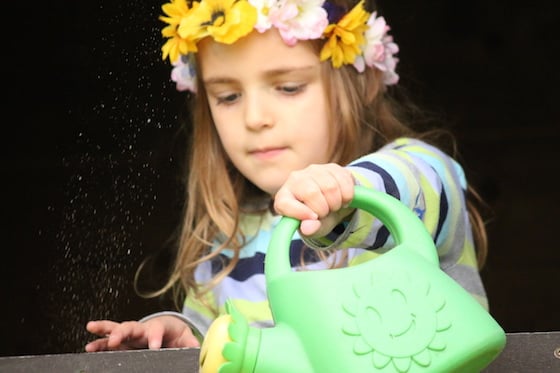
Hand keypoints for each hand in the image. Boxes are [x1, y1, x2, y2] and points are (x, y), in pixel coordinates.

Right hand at [85, 315, 199, 351]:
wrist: (168, 329)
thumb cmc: (175, 335)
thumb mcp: (185, 338)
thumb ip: (189, 344)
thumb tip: (196, 349)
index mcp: (159, 328)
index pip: (157, 330)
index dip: (155, 338)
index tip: (154, 347)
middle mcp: (143, 329)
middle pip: (132, 327)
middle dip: (122, 332)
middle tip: (114, 340)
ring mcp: (131, 335)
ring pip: (116, 329)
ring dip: (104, 331)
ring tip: (91, 333)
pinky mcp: (124, 341)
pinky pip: (109, 340)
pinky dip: (99, 342)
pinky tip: (88, 348)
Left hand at [273, 163, 354, 236]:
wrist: (334, 203)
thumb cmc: (318, 218)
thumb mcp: (314, 229)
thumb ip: (311, 230)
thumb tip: (308, 228)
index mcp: (284, 197)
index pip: (284, 203)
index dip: (300, 212)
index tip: (314, 218)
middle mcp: (295, 179)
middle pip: (311, 193)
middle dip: (324, 209)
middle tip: (326, 213)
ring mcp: (314, 170)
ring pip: (330, 186)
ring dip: (337, 202)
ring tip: (334, 206)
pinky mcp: (331, 167)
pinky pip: (343, 180)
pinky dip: (347, 195)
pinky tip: (342, 198)